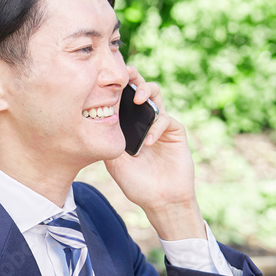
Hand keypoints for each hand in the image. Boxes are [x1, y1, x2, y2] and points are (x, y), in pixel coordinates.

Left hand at [104, 67, 204, 239]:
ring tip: (138, 99)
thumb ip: (110, 140)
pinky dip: (156, 127)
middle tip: (126, 74)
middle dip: (135, 77)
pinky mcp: (175, 132)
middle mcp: (144, 121)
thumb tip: (99, 116)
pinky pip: (165, 120)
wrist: (160, 200)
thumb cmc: (136, 183)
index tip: (106, 76)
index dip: (117, 85)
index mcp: (128, 125)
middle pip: (141, 88)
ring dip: (147, 90)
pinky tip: (148, 143)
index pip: (123, 98)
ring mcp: (160, 125)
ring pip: (156, 95)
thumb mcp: (114, 161)